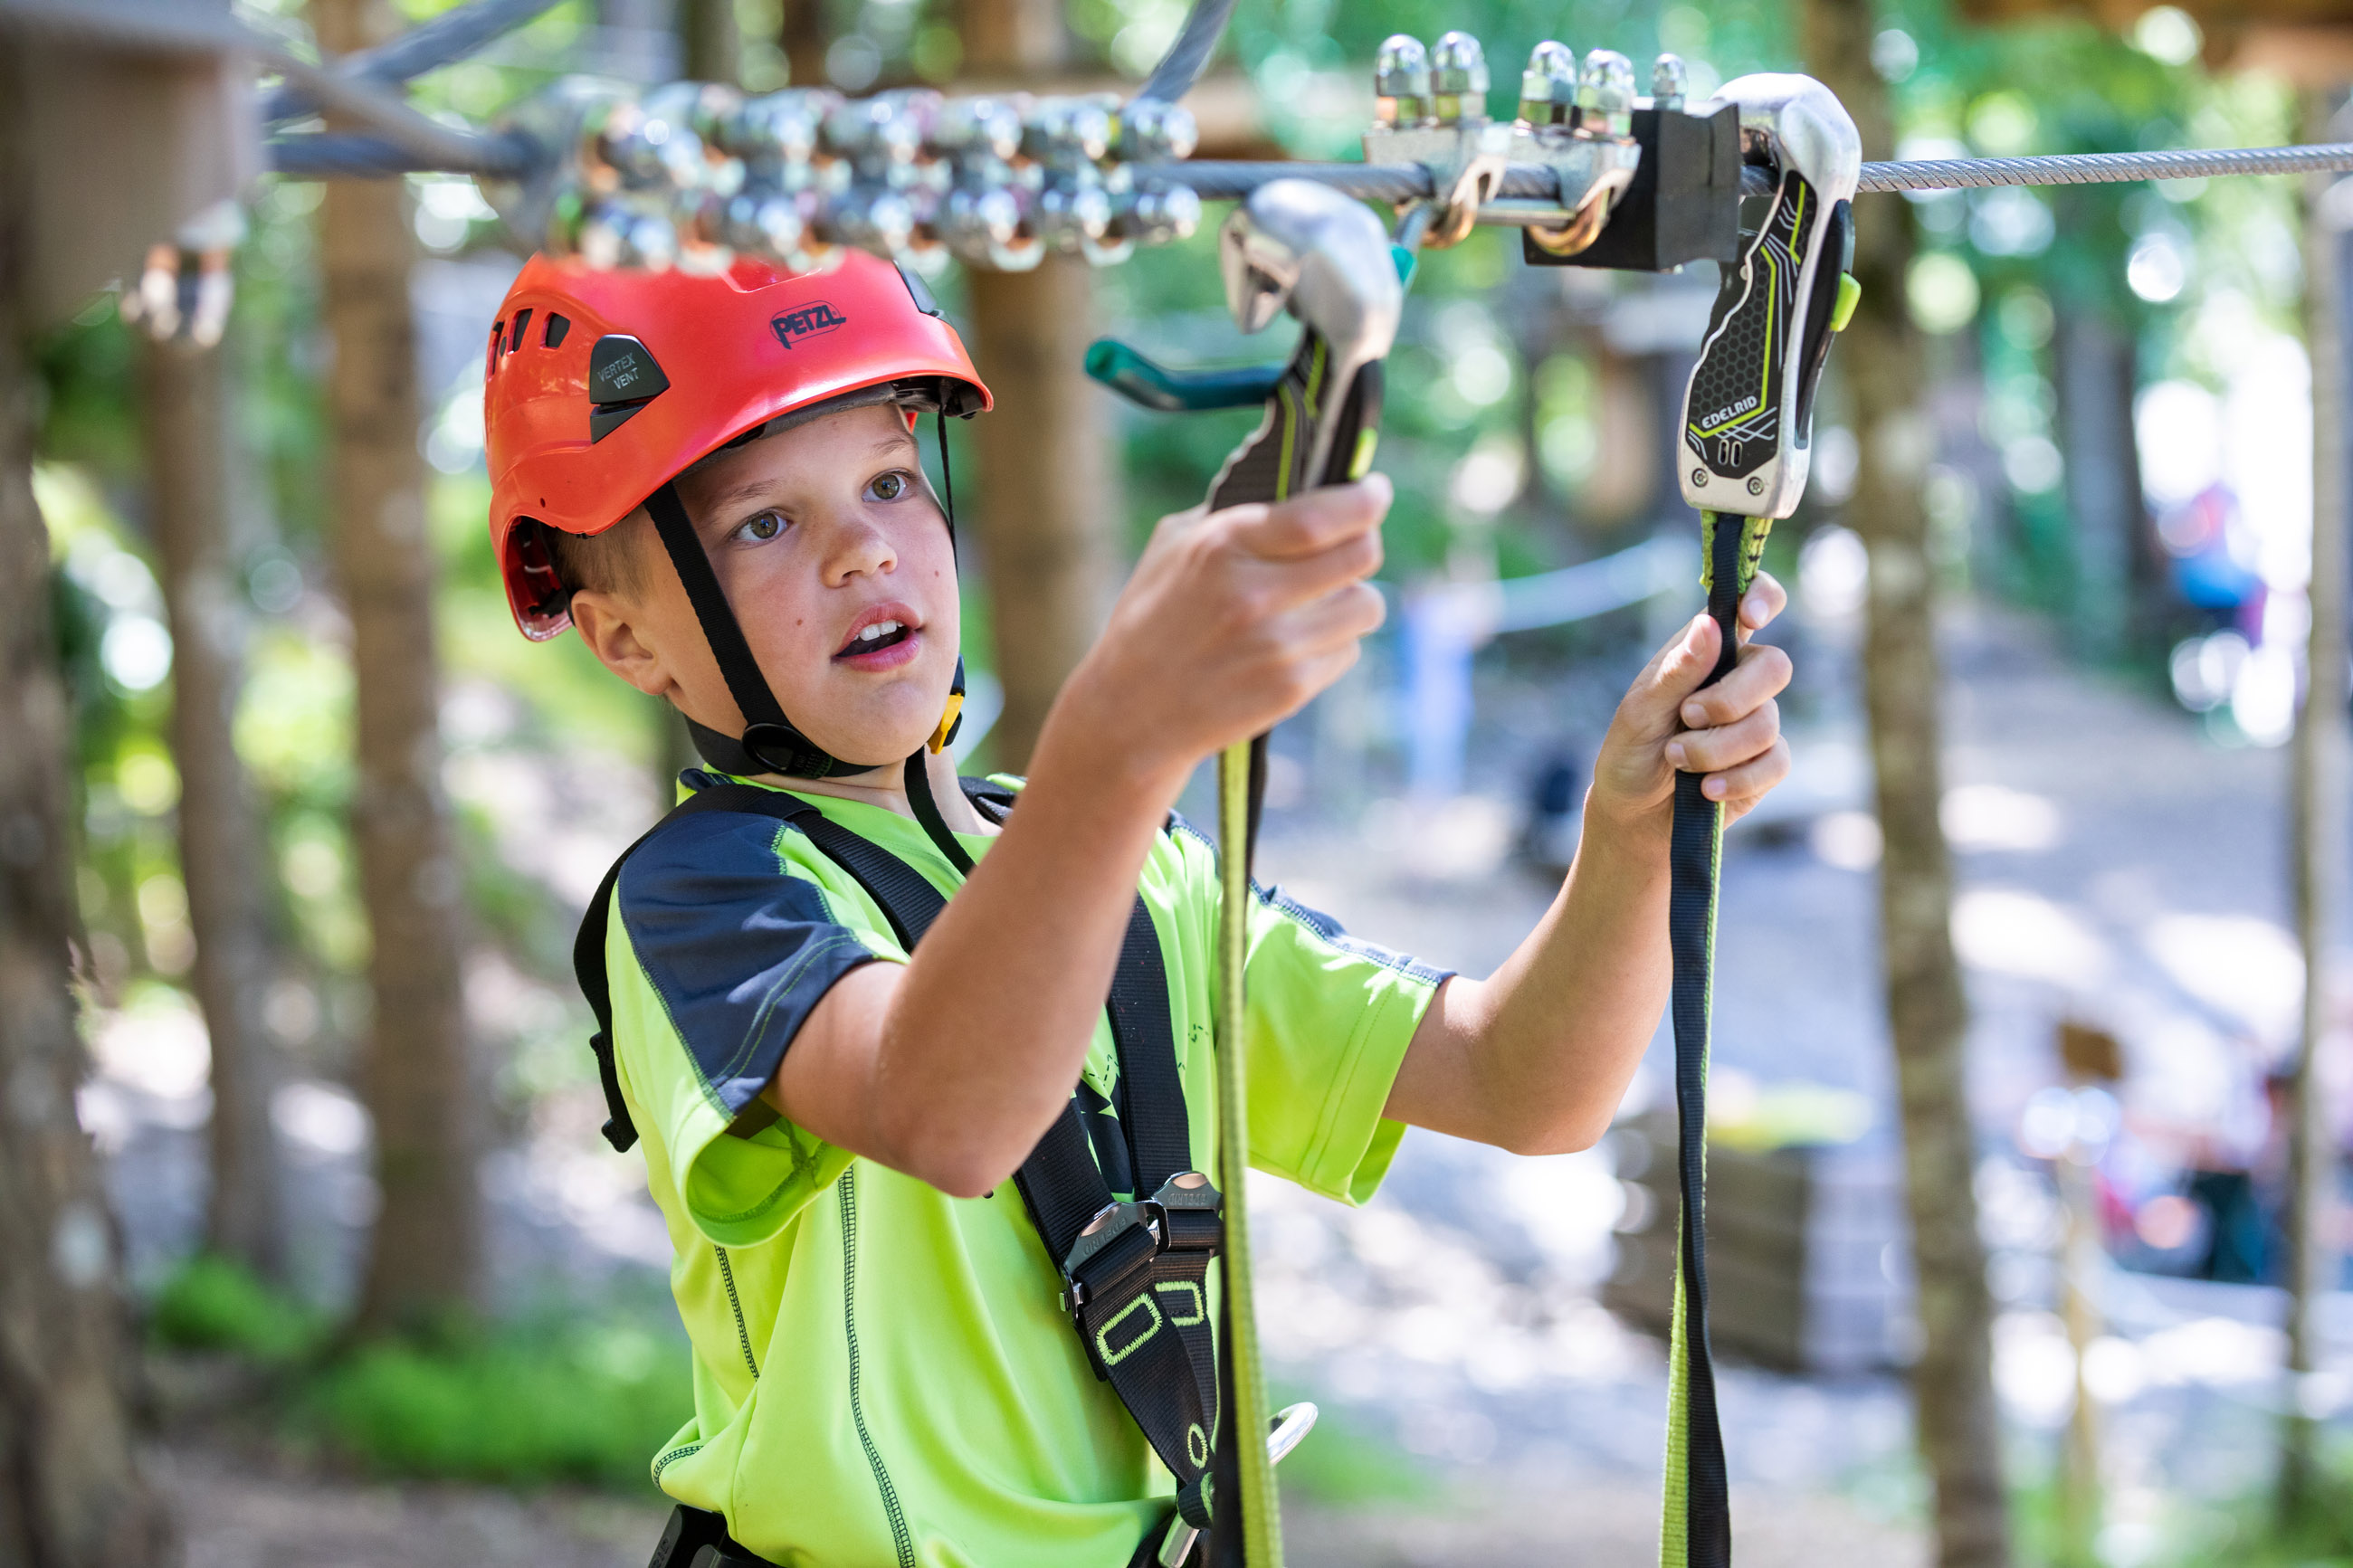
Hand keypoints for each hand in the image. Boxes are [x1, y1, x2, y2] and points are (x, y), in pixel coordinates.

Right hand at [1051, 476, 1390, 791]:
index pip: (1322, 516)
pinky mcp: (1291, 688)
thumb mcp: (1173, 549)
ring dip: (1349, 599)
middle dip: (1364, 543)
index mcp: (1224, 547)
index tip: (1374, 492)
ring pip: (1365, 605)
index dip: (1365, 500)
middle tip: (1353, 542)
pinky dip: (1330, 644)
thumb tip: (1296, 483)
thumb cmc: (1151, 620)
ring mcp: (1277, 646)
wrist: (1130, 713)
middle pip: (1361, 555)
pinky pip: (1347, 650)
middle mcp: (1254, 595)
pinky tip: (1292, 646)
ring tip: (1315, 603)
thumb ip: (1235, 513)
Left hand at [1588, 573, 1792, 834]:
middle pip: (1774, 667)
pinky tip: (1705, 789)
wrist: (1633, 814)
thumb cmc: (1631, 752)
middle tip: (1687, 717)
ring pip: (1767, 723)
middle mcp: (1738, 679)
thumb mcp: (1640, 711)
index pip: (1751, 604)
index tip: (1751, 616)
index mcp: (1708, 651)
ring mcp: (1757, 721)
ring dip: (1715, 749)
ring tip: (1676, 759)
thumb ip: (1677, 670)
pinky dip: (1735, 779)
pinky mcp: (1766, 763)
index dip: (1762, 597)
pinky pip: (1775, 763)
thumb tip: (1709, 625)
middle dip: (1730, 700)